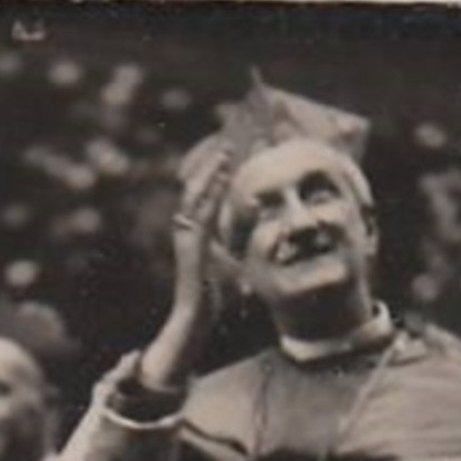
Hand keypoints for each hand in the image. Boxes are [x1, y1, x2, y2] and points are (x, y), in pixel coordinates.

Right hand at [171, 143, 236, 317]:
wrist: (200, 316)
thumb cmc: (218, 297)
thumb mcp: (240, 266)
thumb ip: (249, 252)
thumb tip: (273, 245)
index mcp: (199, 230)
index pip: (210, 194)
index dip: (222, 174)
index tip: (240, 155)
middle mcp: (189, 228)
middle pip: (200, 187)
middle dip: (215, 165)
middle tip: (231, 144)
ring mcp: (187, 235)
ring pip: (196, 194)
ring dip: (211, 172)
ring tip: (226, 154)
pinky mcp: (191, 244)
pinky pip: (202, 212)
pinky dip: (211, 193)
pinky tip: (222, 178)